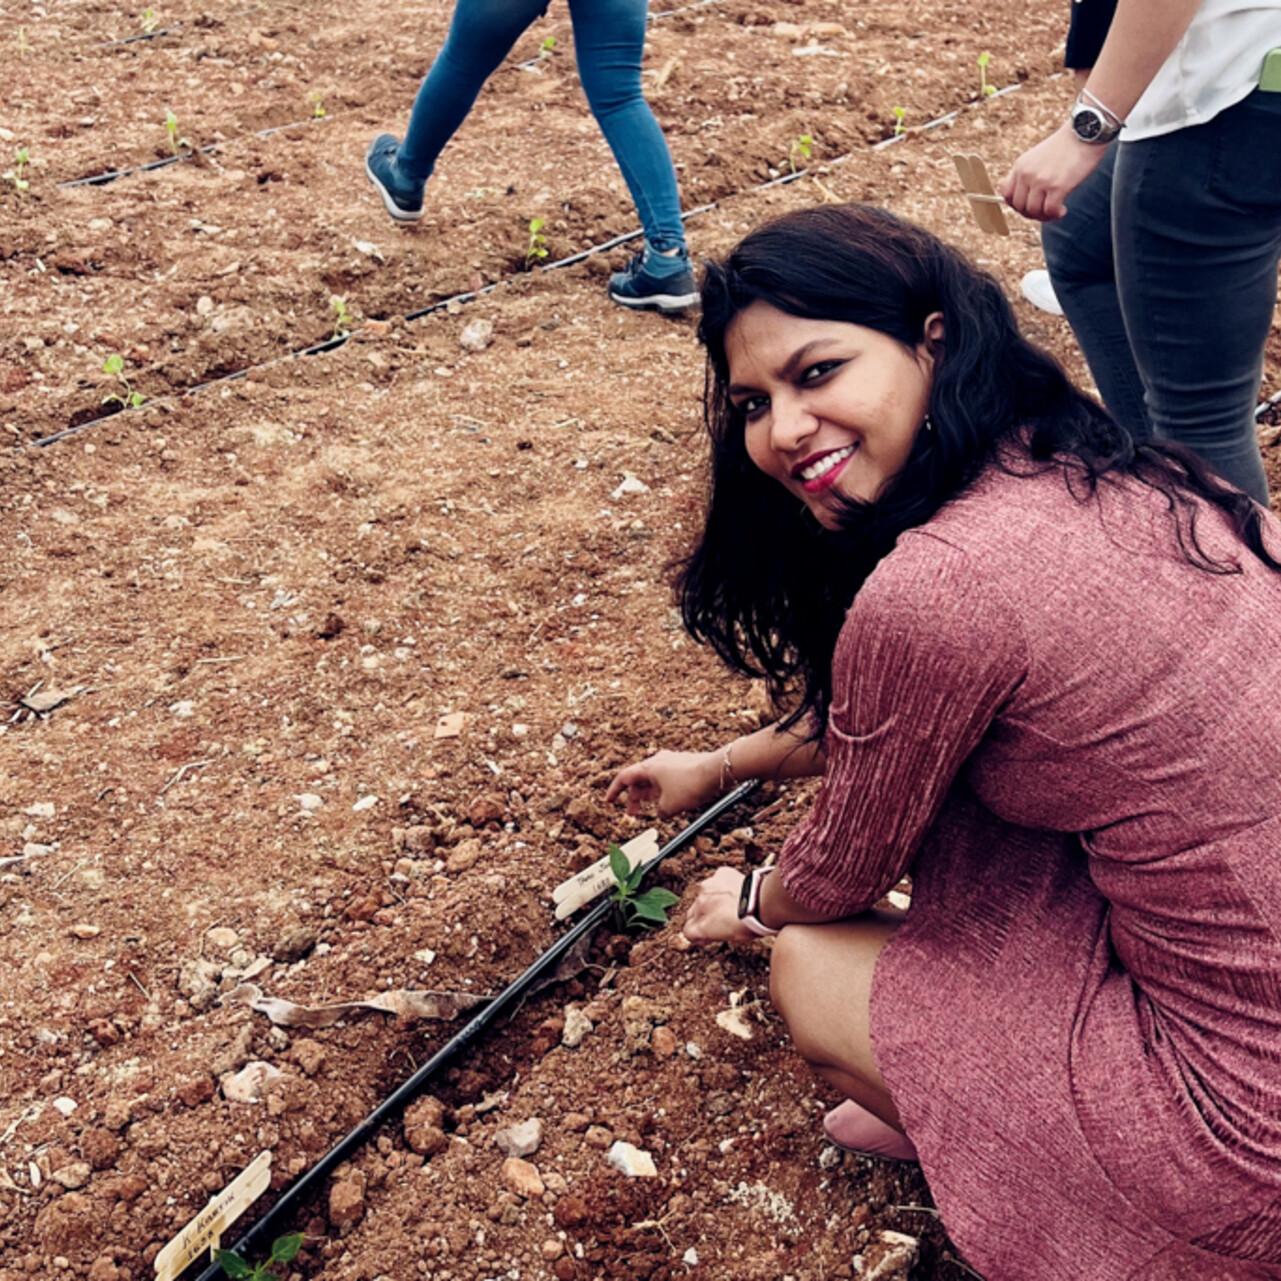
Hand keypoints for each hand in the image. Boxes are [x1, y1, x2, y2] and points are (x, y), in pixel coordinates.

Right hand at [605, 749, 721, 817]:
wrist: (717, 771)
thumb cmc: (691, 784)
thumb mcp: (669, 806)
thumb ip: (659, 811)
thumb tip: (661, 812)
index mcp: (648, 767)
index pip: (624, 777)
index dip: (614, 791)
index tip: (609, 801)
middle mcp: (658, 761)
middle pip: (639, 779)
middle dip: (634, 797)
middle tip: (633, 813)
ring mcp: (672, 762)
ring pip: (654, 780)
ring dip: (650, 795)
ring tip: (650, 810)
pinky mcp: (684, 765)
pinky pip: (667, 780)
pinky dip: (663, 791)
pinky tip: (668, 803)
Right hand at [681, 866, 754, 945]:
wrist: (762, 902)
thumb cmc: (751, 924)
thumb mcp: (730, 938)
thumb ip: (715, 933)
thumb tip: (712, 932)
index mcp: (701, 926)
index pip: (688, 931)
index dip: (698, 935)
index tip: (706, 935)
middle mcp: (699, 905)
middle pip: (693, 912)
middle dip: (702, 916)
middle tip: (717, 919)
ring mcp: (708, 887)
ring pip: (703, 894)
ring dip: (711, 899)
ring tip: (728, 903)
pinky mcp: (719, 874)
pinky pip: (717, 880)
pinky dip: (723, 885)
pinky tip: (734, 890)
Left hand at [999, 122, 1106, 221]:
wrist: (1086, 131)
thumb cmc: (1067, 145)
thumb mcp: (1038, 156)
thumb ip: (1029, 174)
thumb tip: (1027, 198)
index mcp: (1020, 166)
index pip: (1006, 193)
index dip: (1015, 204)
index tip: (1028, 205)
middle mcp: (1027, 174)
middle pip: (1019, 206)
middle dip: (1031, 214)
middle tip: (1044, 211)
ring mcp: (1041, 180)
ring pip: (1033, 211)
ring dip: (1044, 216)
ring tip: (1055, 211)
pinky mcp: (1057, 186)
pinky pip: (1049, 211)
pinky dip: (1055, 215)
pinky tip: (1062, 210)